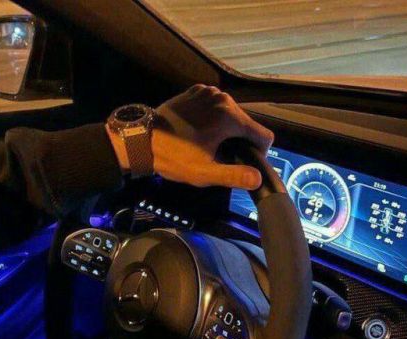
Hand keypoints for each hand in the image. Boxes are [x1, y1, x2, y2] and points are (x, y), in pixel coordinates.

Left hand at [152, 84, 273, 189]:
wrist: (143, 140)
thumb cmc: (173, 157)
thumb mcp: (204, 173)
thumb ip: (234, 176)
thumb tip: (258, 178)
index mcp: (229, 117)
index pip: (263, 135)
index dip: (259, 152)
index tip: (243, 161)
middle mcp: (222, 99)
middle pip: (246, 124)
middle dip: (239, 141)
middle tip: (219, 156)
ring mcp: (208, 92)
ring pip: (232, 114)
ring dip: (226, 129)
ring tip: (208, 144)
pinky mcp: (196, 91)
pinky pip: (215, 105)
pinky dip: (213, 117)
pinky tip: (199, 131)